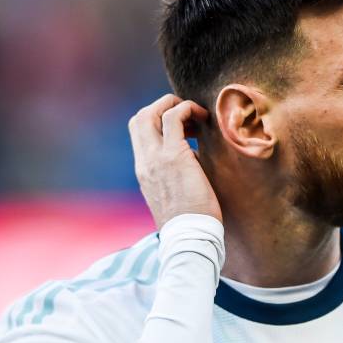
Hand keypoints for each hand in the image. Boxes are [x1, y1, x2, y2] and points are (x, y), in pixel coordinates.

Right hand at [128, 94, 221, 228]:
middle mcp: (144, 162)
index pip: (138, 133)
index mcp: (143, 170)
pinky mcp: (174, 156)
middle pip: (139, 117)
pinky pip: (174, 117)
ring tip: (197, 114)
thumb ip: (175, 173)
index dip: (157, 121)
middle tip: (187, 113)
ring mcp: (155, 158)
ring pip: (151, 112)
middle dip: (162, 105)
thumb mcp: (174, 194)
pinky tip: (203, 118)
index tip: (183, 128)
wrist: (189, 238)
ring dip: (175, 104)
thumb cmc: (190, 221)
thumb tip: (193, 156)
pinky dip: (188, 109)